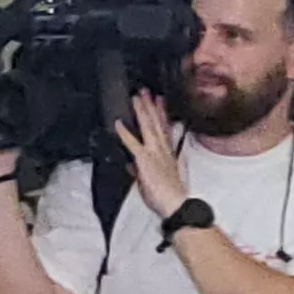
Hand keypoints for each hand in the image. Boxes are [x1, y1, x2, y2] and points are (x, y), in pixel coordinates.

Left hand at [112, 94, 189, 219]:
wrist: (174, 203)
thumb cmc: (166, 194)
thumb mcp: (151, 179)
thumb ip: (139, 170)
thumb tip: (129, 165)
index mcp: (166, 152)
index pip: (164, 128)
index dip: (161, 113)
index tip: (160, 100)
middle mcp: (162, 149)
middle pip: (157, 122)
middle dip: (151, 105)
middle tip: (146, 90)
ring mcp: (154, 152)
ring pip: (148, 126)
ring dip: (142, 111)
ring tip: (137, 97)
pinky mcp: (145, 159)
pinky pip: (132, 143)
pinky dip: (124, 133)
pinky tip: (118, 123)